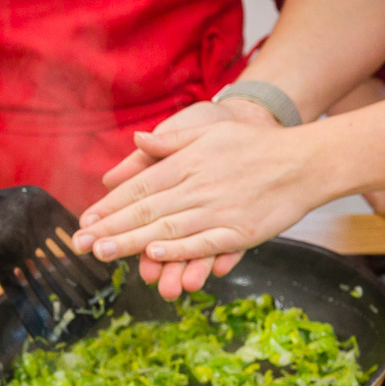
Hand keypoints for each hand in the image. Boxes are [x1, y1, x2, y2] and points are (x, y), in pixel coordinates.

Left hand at [74, 119, 324, 296]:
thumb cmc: (256, 146)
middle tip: (80, 244)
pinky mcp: (240, 231)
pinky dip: (180, 248)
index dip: (109, 206)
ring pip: (168, 227)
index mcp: (187, 164)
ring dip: (133, 241)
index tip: (85, 221)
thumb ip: (173, 141)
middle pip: (145, 209)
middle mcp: (197, 187)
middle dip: (110, 229)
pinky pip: (205, 241)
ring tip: (104, 252)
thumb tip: (138, 141)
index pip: (139, 187)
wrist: (304, 162)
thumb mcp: (211, 132)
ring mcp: (218, 210)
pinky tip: (155, 253)